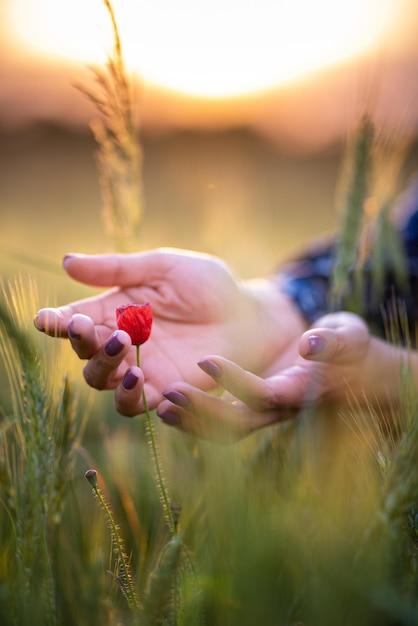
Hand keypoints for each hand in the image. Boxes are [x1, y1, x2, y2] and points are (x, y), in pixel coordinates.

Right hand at [34, 249, 304, 412]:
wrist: (251, 315)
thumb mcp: (164, 268)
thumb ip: (118, 269)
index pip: (76, 319)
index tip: (50, 320)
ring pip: (102, 382)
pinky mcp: (165, 391)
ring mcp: (143, 369)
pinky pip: (135, 404)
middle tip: (95, 330)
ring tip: (125, 352)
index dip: (58, 321)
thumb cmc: (210, 286)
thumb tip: (66, 262)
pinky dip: (130, 395)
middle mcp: (123, 342)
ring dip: (103, 370)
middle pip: (85, 354)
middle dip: (83, 344)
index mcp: (117, 309)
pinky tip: (142, 377)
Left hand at [155, 312, 382, 441]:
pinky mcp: (254, 410)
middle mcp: (280, 409)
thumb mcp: (349, 336)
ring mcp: (266, 414)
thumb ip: (335, 340)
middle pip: (237, 423)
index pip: (265, 394)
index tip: (205, 360)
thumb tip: (310, 344)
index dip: (235, 381)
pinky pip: (220, 423)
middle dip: (202, 410)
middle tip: (168, 392)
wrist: (351, 373)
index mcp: (301, 391)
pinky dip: (193, 417)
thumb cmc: (349, 348)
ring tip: (159, 404)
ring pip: (224, 430)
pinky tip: (166, 404)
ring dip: (191, 420)